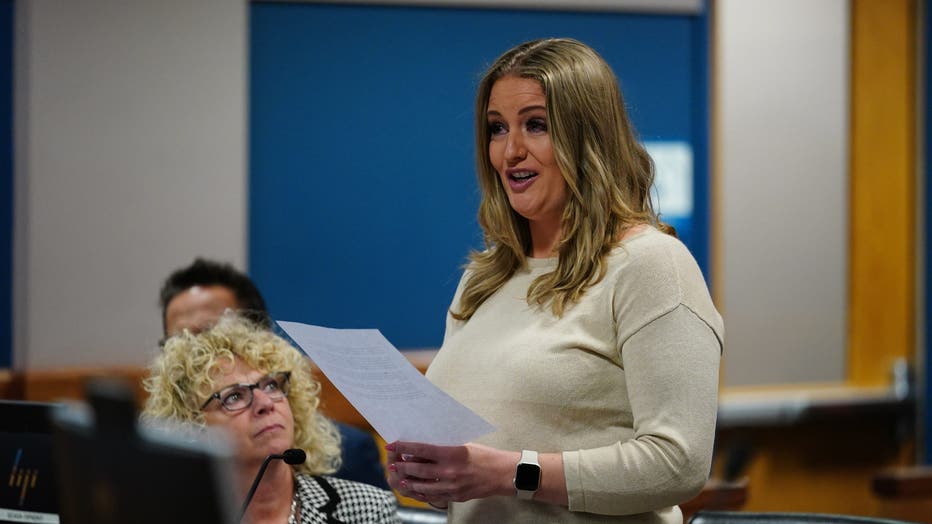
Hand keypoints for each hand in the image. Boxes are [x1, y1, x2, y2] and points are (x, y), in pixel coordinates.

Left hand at [385, 441, 516, 507]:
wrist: (502, 473)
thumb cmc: (485, 455)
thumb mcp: (463, 445)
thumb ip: (444, 448)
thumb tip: (424, 448)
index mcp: (451, 453)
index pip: (421, 449)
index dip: (404, 447)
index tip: (392, 444)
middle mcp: (450, 471)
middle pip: (418, 469)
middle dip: (402, 466)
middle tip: (392, 464)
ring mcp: (452, 486)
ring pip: (423, 486)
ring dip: (409, 482)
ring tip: (400, 479)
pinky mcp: (455, 496)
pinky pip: (434, 496)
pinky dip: (423, 493)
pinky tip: (417, 490)